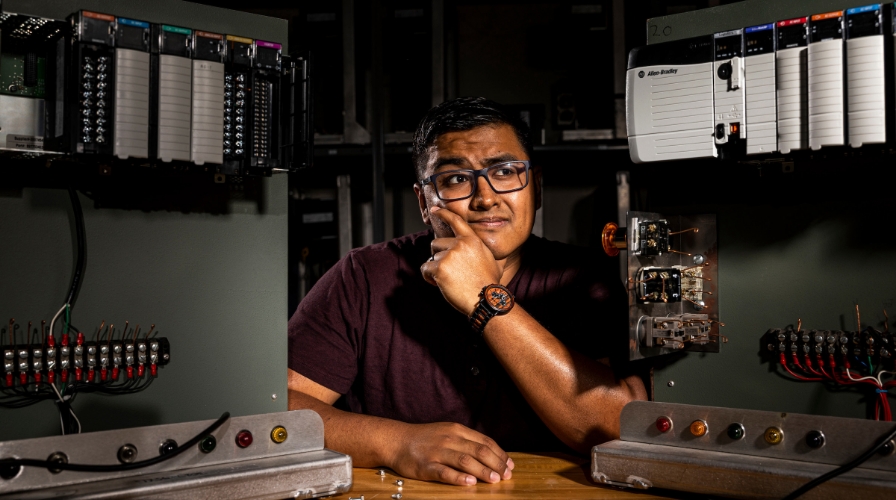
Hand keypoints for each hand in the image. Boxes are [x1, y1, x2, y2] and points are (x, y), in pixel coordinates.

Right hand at [389, 421, 513, 485]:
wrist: (396, 440)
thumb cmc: (425, 438)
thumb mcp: (448, 432)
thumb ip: (467, 441)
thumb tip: (490, 454)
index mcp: (457, 430)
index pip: (485, 441)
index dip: (500, 454)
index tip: (510, 465)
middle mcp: (449, 439)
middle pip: (479, 451)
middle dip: (496, 464)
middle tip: (507, 475)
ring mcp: (437, 452)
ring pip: (465, 461)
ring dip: (483, 471)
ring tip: (494, 480)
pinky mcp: (426, 466)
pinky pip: (444, 472)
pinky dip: (458, 477)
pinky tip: (469, 482)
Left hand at [420, 207, 502, 315]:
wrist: (486, 299)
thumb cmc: (490, 283)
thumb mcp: (494, 262)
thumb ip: (486, 254)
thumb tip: (494, 256)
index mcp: (472, 240)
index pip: (455, 221)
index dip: (443, 214)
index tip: (434, 210)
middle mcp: (460, 244)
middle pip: (436, 243)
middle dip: (438, 256)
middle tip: (448, 271)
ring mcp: (449, 255)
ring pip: (431, 258)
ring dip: (435, 269)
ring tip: (448, 280)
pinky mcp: (440, 268)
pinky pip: (425, 269)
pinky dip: (428, 277)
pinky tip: (439, 284)